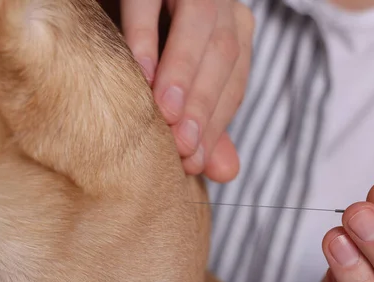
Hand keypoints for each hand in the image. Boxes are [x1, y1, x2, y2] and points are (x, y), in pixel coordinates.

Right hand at [120, 0, 253, 181]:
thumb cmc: (149, 43)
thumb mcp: (178, 82)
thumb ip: (202, 119)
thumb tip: (229, 173)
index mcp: (233, 33)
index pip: (234, 84)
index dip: (216, 125)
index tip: (194, 162)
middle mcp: (222, 6)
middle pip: (224, 58)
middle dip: (203, 106)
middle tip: (182, 147)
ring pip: (201, 26)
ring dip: (184, 73)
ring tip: (166, 114)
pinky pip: (150, 1)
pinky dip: (145, 37)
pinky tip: (140, 71)